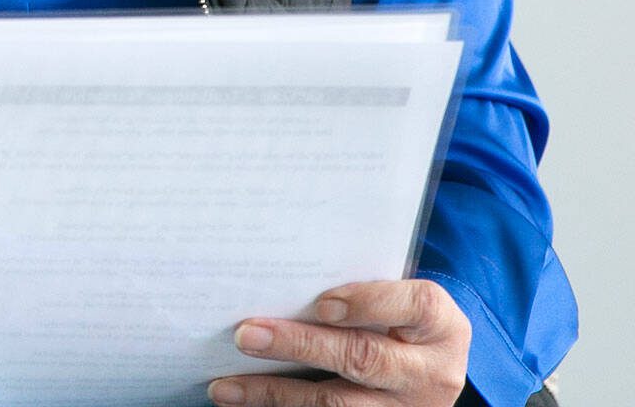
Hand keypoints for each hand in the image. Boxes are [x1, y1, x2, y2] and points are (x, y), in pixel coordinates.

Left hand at [208, 280, 470, 406]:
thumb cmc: (403, 318)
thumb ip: (364, 285)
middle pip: (363, 358)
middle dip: (300, 346)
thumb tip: (285, 274)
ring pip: (337, 405)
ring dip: (275, 394)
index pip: (413, 305)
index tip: (321, 303)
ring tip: (227, 386)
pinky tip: (247, 403)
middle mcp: (432, 374)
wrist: (432, 370)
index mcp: (442, 325)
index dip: (366, 303)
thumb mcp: (403, 298)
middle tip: (247, 335)